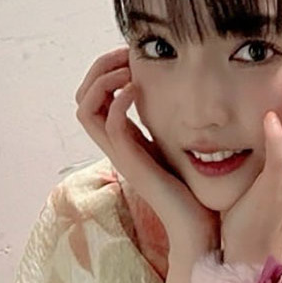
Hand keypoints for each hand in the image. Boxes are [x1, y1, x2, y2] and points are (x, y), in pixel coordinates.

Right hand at [75, 47, 219, 253]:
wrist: (199, 228)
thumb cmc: (196, 190)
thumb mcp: (181, 145)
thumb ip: (176, 122)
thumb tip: (190, 93)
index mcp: (125, 138)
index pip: (94, 96)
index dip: (106, 69)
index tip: (132, 54)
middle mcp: (116, 145)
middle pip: (81, 98)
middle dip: (99, 67)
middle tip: (125, 54)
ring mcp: (121, 155)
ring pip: (85, 108)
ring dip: (102, 80)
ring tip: (128, 70)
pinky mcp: (132, 163)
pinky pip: (110, 126)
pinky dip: (118, 101)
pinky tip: (138, 89)